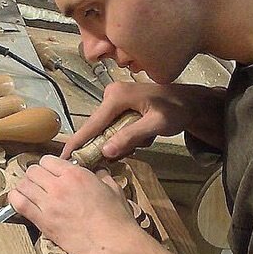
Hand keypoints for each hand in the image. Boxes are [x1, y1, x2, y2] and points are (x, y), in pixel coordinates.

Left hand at [8, 155, 150, 253]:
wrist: (113, 244)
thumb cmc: (117, 218)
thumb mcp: (113, 189)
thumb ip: (101, 177)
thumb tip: (98, 172)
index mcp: (76, 174)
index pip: (48, 160)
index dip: (48, 166)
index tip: (50, 173)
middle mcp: (59, 186)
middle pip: (32, 171)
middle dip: (34, 176)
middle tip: (38, 184)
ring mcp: (49, 204)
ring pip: (23, 185)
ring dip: (24, 187)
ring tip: (28, 193)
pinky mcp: (43, 222)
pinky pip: (20, 204)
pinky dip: (16, 200)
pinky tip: (19, 201)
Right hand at [61, 81, 223, 159]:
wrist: (190, 102)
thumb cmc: (176, 111)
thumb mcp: (156, 125)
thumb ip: (130, 137)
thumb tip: (105, 151)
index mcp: (116, 97)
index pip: (91, 124)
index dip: (77, 143)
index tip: (63, 158)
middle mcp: (111, 95)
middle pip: (96, 128)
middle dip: (106, 145)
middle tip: (126, 153)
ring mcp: (114, 99)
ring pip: (106, 130)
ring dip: (120, 142)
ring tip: (144, 140)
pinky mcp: (119, 105)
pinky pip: (113, 128)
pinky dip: (124, 138)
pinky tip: (142, 137)